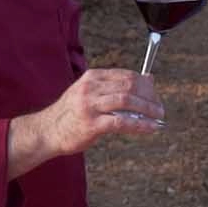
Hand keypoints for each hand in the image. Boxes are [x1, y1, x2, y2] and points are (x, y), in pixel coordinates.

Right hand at [32, 68, 164, 157]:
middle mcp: (91, 88)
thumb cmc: (72, 113)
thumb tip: (149, 79)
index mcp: (92, 77)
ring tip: (158, 116)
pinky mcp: (91, 124)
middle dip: (149, 96)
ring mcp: (90, 105)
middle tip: (159, 108)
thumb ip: (116, 86)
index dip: (146, 85)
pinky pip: (122, 122)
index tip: (155, 96)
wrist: (48, 131)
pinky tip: (150, 128)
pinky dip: (140, 124)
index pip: (126, 75)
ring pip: (127, 101)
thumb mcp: (90, 93)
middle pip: (129, 86)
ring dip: (148, 109)